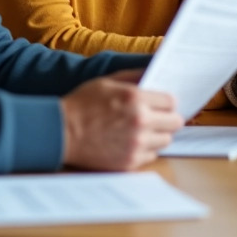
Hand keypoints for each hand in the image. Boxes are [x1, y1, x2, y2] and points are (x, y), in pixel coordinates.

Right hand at [60, 69, 182, 169]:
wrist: (61, 132)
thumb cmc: (83, 103)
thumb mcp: (108, 81)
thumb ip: (135, 76)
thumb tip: (156, 74)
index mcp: (136, 98)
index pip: (172, 101)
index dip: (167, 102)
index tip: (161, 104)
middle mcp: (140, 122)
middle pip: (175, 122)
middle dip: (167, 118)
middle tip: (156, 117)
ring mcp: (136, 144)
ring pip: (166, 140)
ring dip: (158, 135)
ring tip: (142, 130)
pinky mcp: (130, 162)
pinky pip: (152, 155)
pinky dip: (145, 149)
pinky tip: (131, 142)